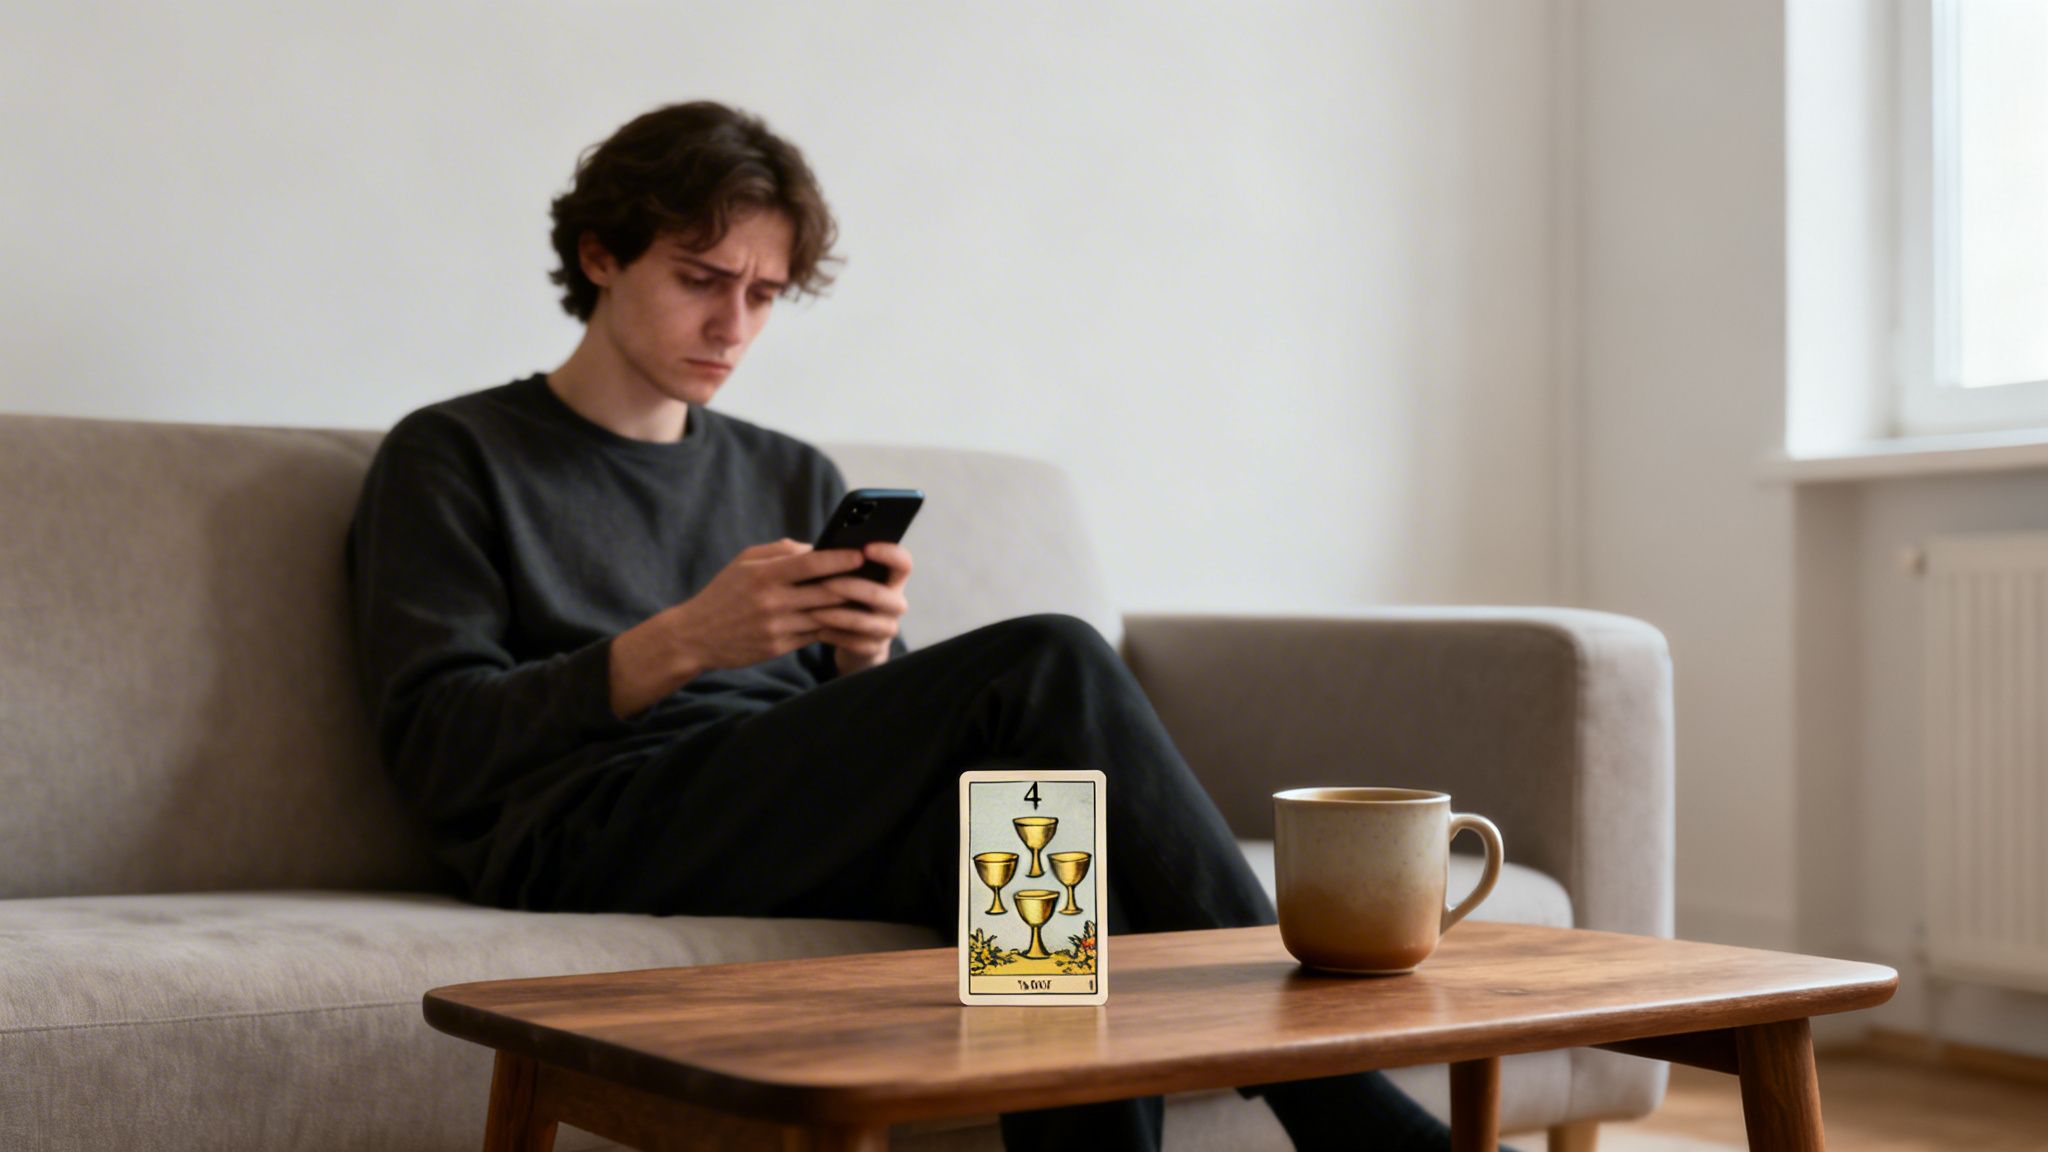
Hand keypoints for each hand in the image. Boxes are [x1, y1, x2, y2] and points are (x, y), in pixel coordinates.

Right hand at [608, 539, 864, 716]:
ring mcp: (777, 627)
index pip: (811, 564)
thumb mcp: (744, 563)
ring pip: (825, 616)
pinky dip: (834, 627)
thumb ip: (780, 551)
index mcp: (764, 576)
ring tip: (870, 597)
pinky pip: (815, 635)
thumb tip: (817, 546)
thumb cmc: (724, 592)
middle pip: (824, 591)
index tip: (861, 553)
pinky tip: (850, 619)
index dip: (840, 558)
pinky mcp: (779, 647)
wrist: (696, 636)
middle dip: (853, 583)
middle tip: (876, 576)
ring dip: (849, 608)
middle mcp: (772, 602)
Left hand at [810, 541, 912, 676]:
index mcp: (891, 580)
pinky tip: (818, 630)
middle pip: (885, 595)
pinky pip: (856, 643)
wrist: (852, 641)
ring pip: (867, 622)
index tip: (865, 549)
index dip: (890, 554)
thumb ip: (825, 560)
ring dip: (838, 615)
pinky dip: (835, 636)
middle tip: (825, 583)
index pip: (903, 563)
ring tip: (814, 611)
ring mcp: (886, 627)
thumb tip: (794, 545)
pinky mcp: (873, 648)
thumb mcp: (842, 577)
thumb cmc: (846, 600)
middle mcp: (894, 603)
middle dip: (853, 588)